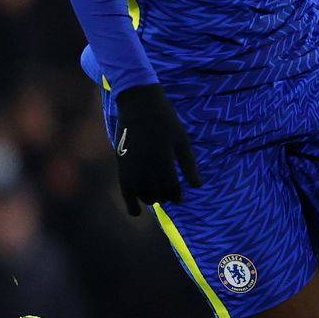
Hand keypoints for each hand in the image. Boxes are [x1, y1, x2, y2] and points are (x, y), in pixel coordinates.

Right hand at [112, 84, 201, 215]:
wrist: (139, 104)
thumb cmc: (165, 121)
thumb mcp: (181, 140)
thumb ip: (188, 164)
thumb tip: (198, 186)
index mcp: (163, 160)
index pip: (171, 188)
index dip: (176, 195)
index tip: (179, 196)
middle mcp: (146, 166)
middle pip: (156, 194)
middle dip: (164, 197)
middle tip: (169, 194)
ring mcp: (131, 166)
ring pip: (141, 194)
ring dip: (150, 198)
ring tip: (156, 197)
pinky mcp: (121, 164)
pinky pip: (124, 189)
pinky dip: (130, 203)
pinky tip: (135, 213)